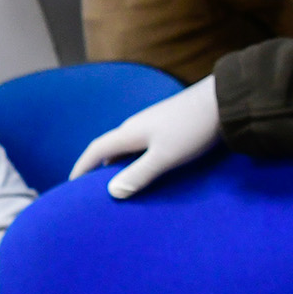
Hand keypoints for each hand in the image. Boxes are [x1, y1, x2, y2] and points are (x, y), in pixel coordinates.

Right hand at [68, 77, 219, 198]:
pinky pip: (141, 143)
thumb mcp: (164, 157)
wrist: (221, 101)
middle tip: (91, 186)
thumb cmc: (191, 130)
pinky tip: (146, 165)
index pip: (96, 150)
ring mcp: (152, 122)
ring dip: (118, 161)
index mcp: (129, 132)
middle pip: (109, 146)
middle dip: (97, 165)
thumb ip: (138, 175)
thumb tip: (111, 192)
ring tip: (118, 180)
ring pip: (126, 145)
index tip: (71, 183)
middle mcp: (136, 125)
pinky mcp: (167, 123)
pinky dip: (135, 157)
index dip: (82, 167)